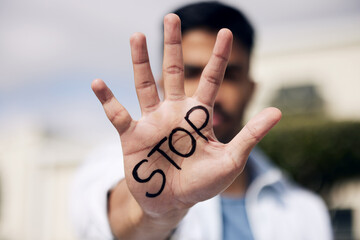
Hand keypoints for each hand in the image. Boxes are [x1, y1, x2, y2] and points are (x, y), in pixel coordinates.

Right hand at [92, 14, 280, 216]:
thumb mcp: (230, 160)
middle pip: (174, 72)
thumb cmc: (202, 183)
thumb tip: (278, 111)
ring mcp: (152, 121)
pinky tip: (98, 83)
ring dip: (140, 61)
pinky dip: (107, 100)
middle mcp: (174, 112)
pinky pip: (117, 114)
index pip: (211, 80)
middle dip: (173, 46)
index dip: (218, 58)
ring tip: (137, 36)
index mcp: (198, 116)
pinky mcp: (132, 136)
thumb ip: (251, 135)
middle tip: (172, 17)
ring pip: (145, 85)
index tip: (226, 33)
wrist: (172, 202)